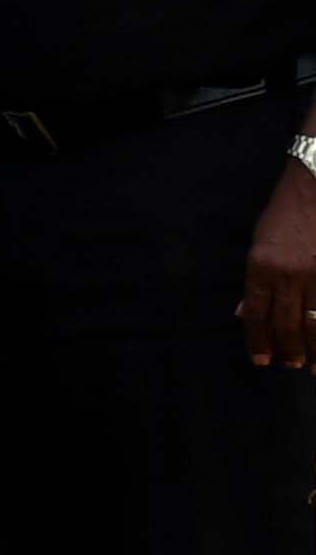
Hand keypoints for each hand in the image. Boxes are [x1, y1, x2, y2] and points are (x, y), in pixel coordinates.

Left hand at [246, 163, 315, 367]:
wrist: (315, 187)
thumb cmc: (284, 216)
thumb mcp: (258, 245)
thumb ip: (254, 282)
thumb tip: (245, 314)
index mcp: (261, 268)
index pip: (256, 314)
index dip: (258, 341)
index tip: (262, 360)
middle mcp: (289, 274)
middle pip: (287, 323)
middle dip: (289, 349)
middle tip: (291, 365)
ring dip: (315, 348)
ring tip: (313, 366)